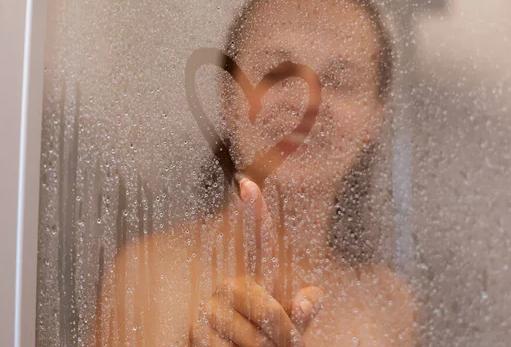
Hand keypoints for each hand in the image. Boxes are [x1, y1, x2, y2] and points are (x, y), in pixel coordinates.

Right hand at [199, 179, 322, 346]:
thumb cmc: (273, 341)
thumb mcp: (295, 326)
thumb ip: (305, 311)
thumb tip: (306, 300)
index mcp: (257, 279)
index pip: (260, 243)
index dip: (255, 214)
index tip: (248, 184)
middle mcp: (230, 286)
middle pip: (263, 304)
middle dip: (282, 329)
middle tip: (286, 344)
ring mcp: (211, 308)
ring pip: (248, 332)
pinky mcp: (198, 333)